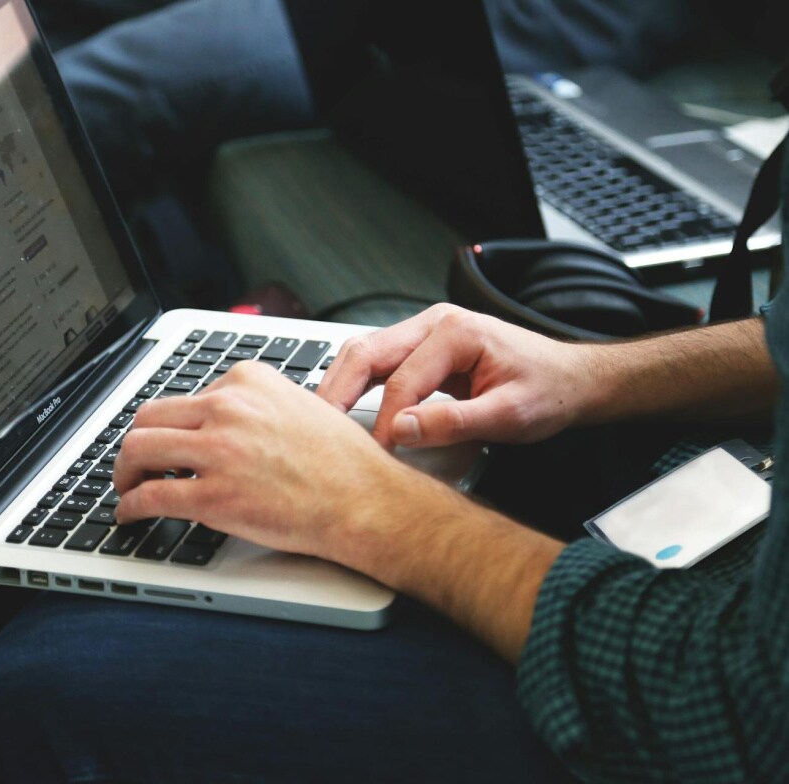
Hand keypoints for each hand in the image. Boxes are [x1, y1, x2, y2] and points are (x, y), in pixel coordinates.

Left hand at [113, 361, 418, 561]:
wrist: (365, 500)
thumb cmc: (344, 461)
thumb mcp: (301, 406)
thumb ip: (258, 405)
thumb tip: (227, 421)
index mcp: (248, 382)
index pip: (185, 395)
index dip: (172, 424)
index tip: (169, 439)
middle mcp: (228, 408)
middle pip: (150, 416)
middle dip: (136, 443)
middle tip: (136, 462)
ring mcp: (218, 451)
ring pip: (138, 450)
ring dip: (124, 471)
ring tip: (128, 486)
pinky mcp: (213, 496)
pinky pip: (151, 496)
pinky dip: (130, 506)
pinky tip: (131, 513)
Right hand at [319, 304, 594, 448]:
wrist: (570, 379)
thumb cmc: (548, 391)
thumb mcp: (509, 414)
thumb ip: (454, 422)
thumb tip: (401, 429)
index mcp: (455, 332)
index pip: (402, 380)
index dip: (385, 422)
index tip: (379, 455)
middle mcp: (434, 324)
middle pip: (367, 352)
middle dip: (336, 390)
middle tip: (315, 428)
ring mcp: (426, 333)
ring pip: (365, 353)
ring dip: (340, 384)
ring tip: (321, 420)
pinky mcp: (423, 349)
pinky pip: (379, 362)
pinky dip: (356, 384)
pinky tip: (342, 407)